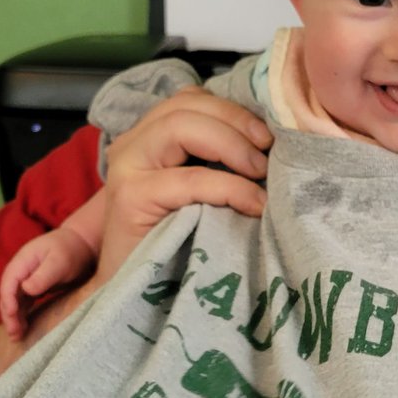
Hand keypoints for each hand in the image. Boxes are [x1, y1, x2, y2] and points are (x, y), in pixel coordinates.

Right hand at [0, 227, 95, 340]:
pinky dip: (22, 317)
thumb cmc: (71, 250)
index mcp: (23, 261)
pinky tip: (24, 330)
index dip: (8, 299)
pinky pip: (23, 305)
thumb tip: (26, 289)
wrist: (82, 244)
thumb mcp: (59, 261)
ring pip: (14, 302)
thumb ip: (43, 275)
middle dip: (8, 314)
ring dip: (13, 319)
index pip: (9, 282)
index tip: (12, 314)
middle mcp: (20, 271)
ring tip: (16, 337)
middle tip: (14, 333)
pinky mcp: (34, 288)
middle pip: (8, 295)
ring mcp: (26, 280)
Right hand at [95, 87, 272, 283]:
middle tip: (270, 152)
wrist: (136, 298)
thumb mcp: (201, 196)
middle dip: (238, 122)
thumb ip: (216, 163)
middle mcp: (131, 145)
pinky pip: (192, 179)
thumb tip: (270, 146)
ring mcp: (127, 168)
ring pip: (182, 126)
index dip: (233, 110)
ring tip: (262, 174)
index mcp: (148, 139)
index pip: (190, 99)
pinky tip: (254, 205)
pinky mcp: (131, 197)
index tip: (268, 136)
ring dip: (233, 145)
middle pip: (187, 105)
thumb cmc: (176, 248)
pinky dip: (231, 188)